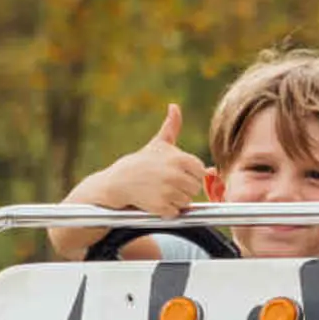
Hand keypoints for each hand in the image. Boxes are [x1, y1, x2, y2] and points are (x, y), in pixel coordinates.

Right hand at [76, 104, 210, 218]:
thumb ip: (171, 126)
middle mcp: (175, 174)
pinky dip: (167, 210)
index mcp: (179, 158)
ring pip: (186, 201)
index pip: (200, 171)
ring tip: (160, 191)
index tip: (176, 173)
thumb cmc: (140, 163)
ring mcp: (168, 191)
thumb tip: (175, 106)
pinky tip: (156, 201)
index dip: (189, 174)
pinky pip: (175, 212)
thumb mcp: (157, 143)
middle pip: (195, 188)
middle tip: (166, 183)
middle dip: (183, 188)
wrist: (118, 182)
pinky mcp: (160, 206)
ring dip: (176, 200)